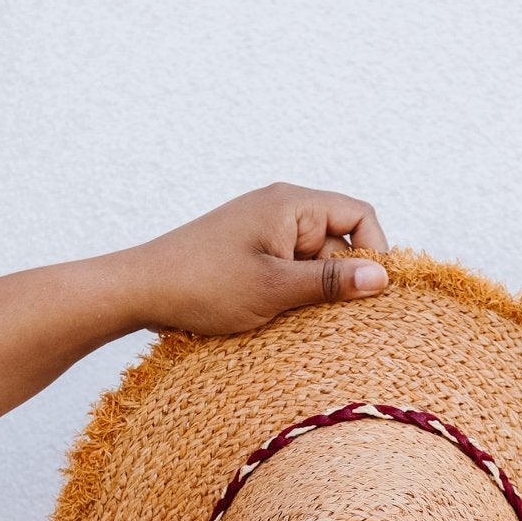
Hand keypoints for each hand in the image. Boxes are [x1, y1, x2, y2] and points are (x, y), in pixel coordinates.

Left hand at [124, 183, 389, 335]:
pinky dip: (291, 293)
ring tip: (288, 315)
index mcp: (291, 204)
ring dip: (312, 291)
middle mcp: (281, 210)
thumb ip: (330, 282)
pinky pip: (290, 270)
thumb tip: (384, 278)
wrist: (138, 290)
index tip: (369, 293)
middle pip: (339, 242)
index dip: (374, 252)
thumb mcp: (273, 288)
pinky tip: (273, 315)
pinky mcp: (250, 253)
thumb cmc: (202, 284)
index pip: (359, 216)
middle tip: (321, 313)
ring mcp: (265, 231)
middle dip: (338, 279)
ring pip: (314, 261)